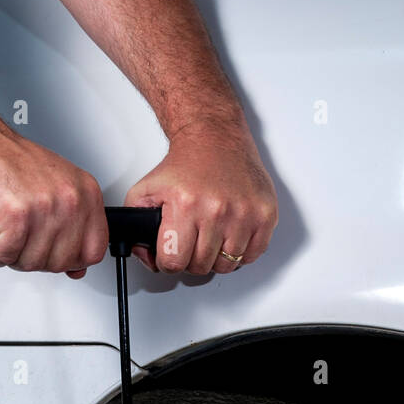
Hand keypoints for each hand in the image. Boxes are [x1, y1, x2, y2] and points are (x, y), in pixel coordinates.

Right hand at [0, 119, 108, 278]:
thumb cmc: (5, 161)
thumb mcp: (54, 189)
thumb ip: (71, 227)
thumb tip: (77, 268)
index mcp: (85, 193)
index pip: (94, 249)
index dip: (72, 260)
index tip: (57, 254)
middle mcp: (69, 200)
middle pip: (62, 262)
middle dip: (36, 258)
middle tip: (21, 239)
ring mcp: (44, 209)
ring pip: (33, 263)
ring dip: (11, 254)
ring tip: (4, 230)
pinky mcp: (15, 218)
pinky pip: (6, 256)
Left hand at [125, 116, 277, 275]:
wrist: (215, 136)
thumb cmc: (187, 164)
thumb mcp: (148, 189)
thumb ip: (137, 224)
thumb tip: (147, 258)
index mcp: (186, 205)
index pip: (175, 261)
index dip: (169, 262)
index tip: (172, 254)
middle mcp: (216, 210)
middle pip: (201, 267)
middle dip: (193, 259)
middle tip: (192, 242)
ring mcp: (244, 215)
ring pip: (227, 265)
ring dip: (217, 257)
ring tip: (212, 237)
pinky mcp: (265, 215)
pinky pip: (252, 255)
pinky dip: (241, 252)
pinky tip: (231, 235)